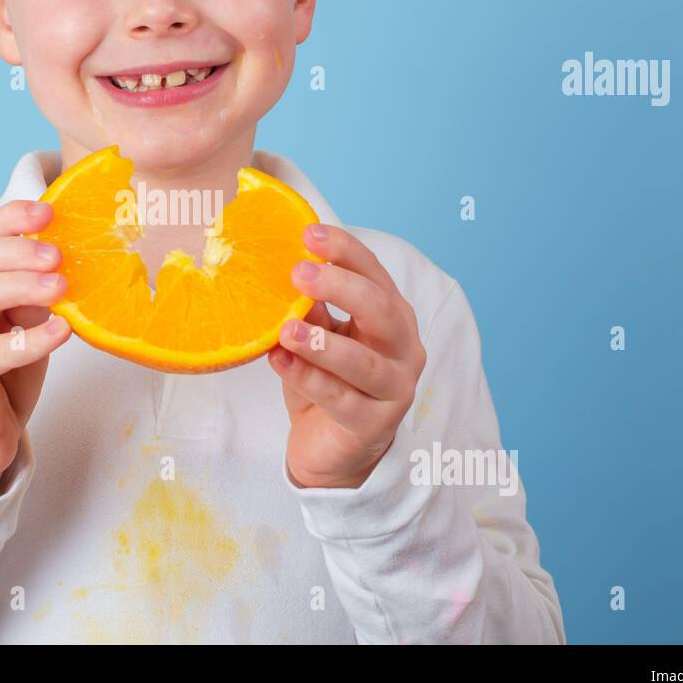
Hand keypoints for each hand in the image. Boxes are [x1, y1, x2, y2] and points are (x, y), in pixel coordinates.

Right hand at [0, 200, 71, 498]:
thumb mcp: (19, 326)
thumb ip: (30, 296)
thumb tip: (66, 264)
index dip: (10, 220)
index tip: (49, 211)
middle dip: (18, 251)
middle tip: (59, 255)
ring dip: (21, 286)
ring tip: (62, 287)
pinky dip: (29, 339)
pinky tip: (61, 332)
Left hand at [268, 223, 426, 489]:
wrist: (333, 450)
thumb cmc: (329, 382)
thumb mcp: (319, 336)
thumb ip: (312, 307)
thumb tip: (285, 265)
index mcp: (392, 317)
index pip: (374, 274)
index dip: (345, 251)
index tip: (309, 233)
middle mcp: (403, 349)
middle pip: (382, 311)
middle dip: (341, 288)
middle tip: (298, 273)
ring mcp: (393, 389)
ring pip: (363, 362)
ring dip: (322, 343)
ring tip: (285, 328)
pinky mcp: (373, 425)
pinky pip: (340, 399)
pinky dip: (307, 379)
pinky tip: (279, 362)